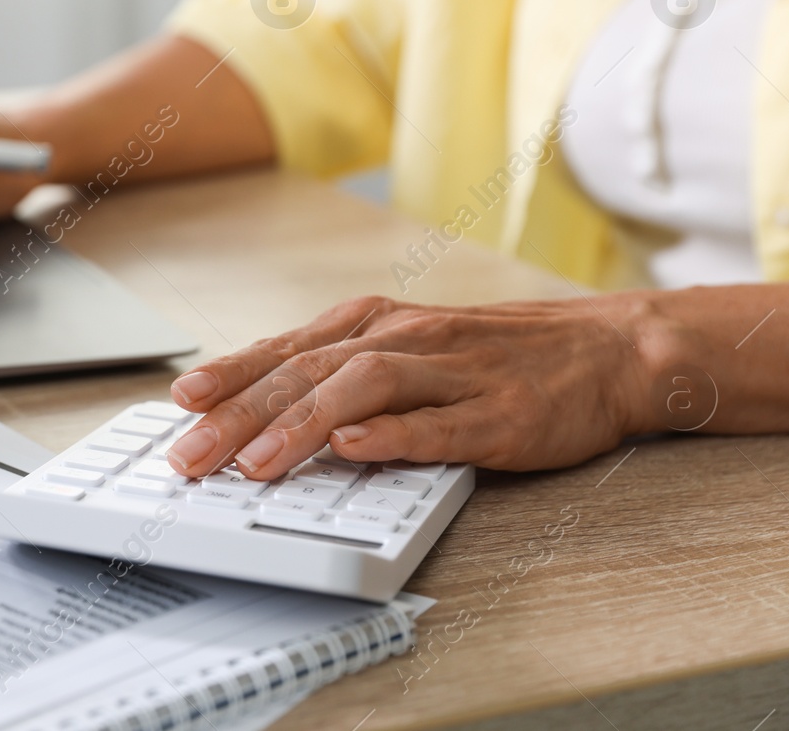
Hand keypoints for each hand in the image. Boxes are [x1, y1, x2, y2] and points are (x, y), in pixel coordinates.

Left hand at [164, 294, 666, 477]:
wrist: (606, 351)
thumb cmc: (497, 355)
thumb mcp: (409, 349)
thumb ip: (345, 373)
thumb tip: (266, 407)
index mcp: (378, 325)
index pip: (289, 350)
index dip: (232, 375)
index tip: (182, 402)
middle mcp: (407, 339)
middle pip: (309, 371)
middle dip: (242, 414)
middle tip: (192, 454)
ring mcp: (454, 373)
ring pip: (362, 389)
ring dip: (301, 426)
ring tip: (254, 463)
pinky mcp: (500, 413)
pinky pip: (440, 423)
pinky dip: (393, 435)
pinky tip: (354, 449)